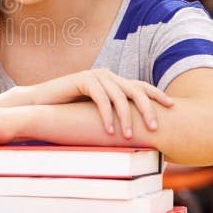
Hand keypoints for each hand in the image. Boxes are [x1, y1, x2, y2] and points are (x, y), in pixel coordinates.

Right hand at [25, 68, 173, 137]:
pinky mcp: (82, 79)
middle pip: (134, 89)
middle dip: (146, 108)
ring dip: (125, 117)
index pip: (140, 86)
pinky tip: (109, 130)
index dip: (156, 94)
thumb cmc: (69, 111)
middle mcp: (107, 75)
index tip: (172, 106)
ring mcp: (95, 75)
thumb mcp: (96, 113)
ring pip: (118, 95)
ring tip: (128, 136)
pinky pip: (100, 97)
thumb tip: (136, 134)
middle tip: (153, 128)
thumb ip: (113, 115)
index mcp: (113, 81)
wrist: (40, 103)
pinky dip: (106, 114)